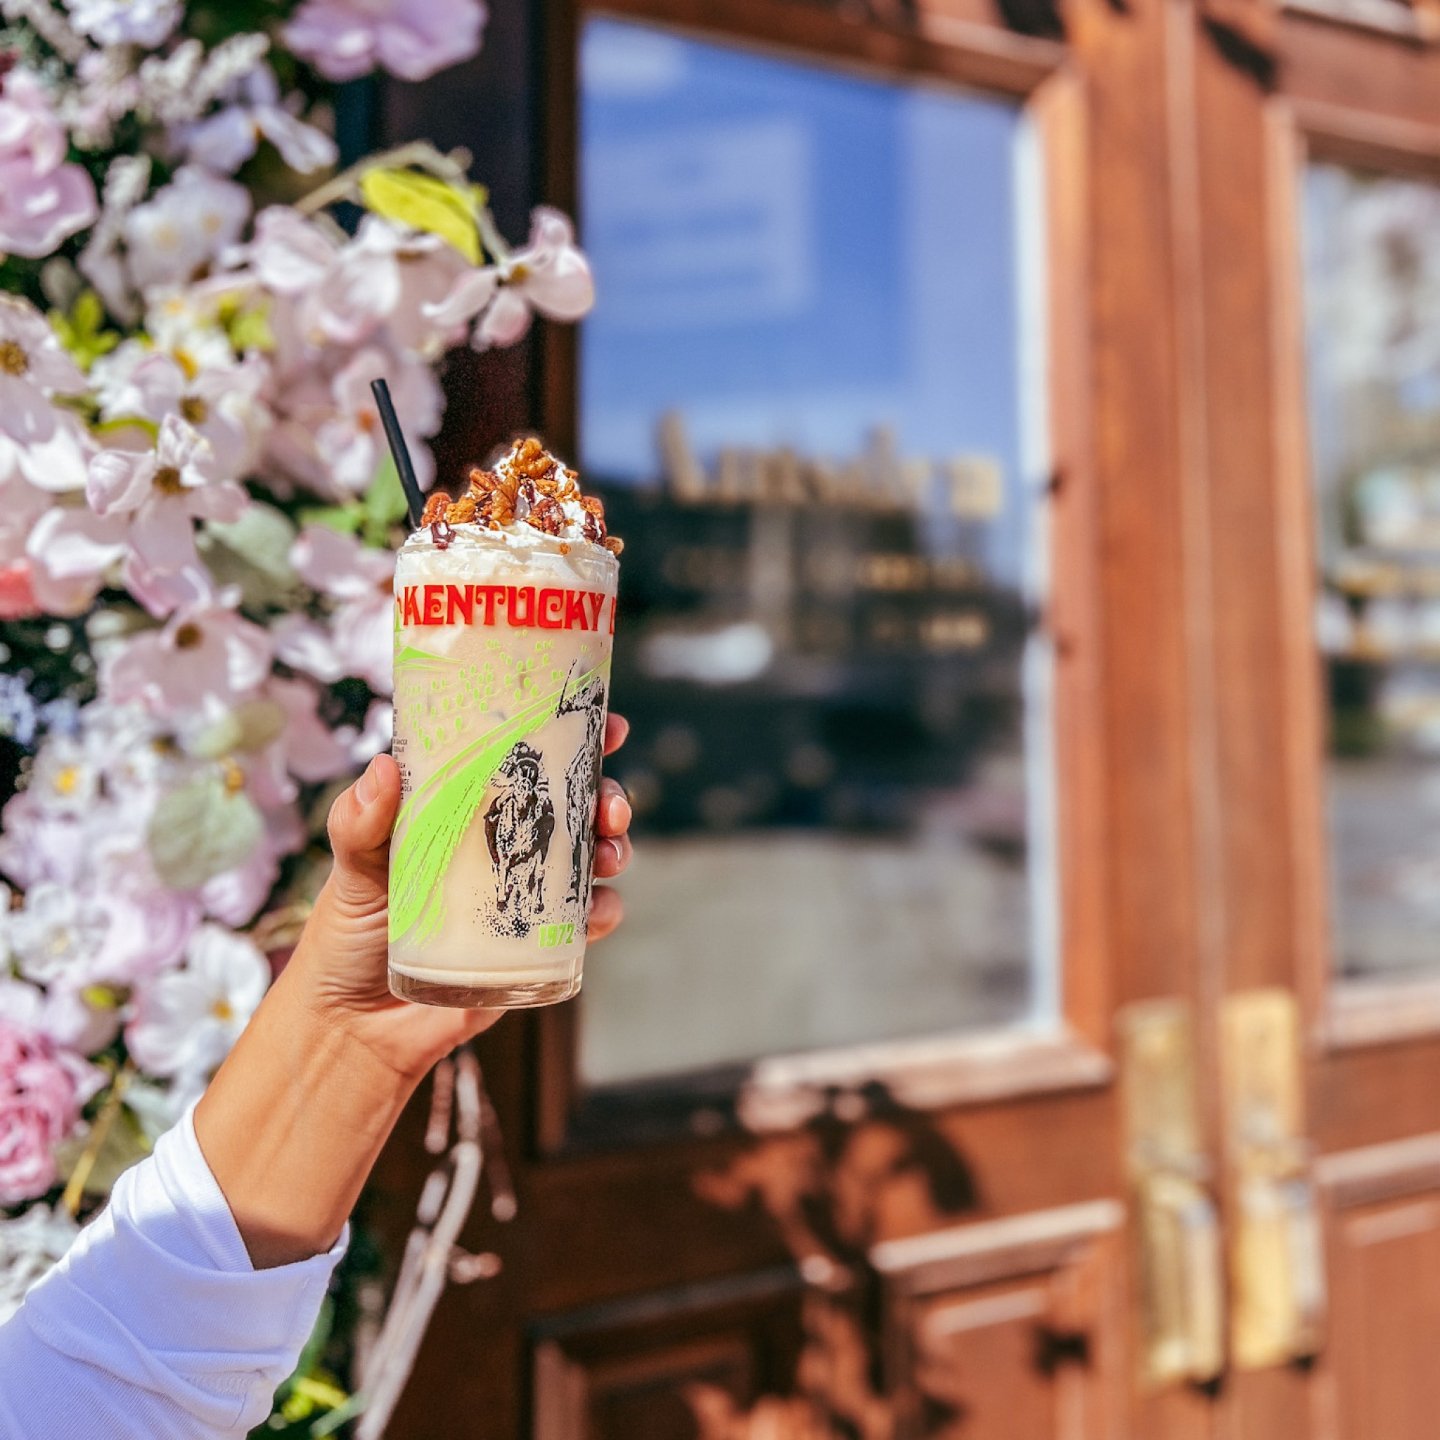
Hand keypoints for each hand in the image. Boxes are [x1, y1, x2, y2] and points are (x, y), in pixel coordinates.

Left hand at [286, 714, 633, 1081]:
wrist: (356, 1026)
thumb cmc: (348, 934)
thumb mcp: (350, 869)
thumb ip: (361, 823)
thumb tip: (384, 768)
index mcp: (467, 809)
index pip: (525, 759)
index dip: (573, 736)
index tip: (609, 725)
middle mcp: (503, 844)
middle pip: (574, 804)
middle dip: (608, 795)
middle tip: (609, 805)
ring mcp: (524, 892)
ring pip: (592, 856)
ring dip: (614, 847)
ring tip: (609, 853)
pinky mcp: (535, 945)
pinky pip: (585, 922)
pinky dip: (603, 911)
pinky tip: (597, 910)